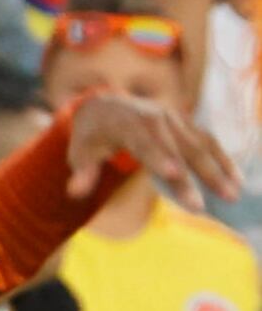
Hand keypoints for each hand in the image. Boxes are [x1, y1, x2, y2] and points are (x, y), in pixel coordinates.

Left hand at [66, 93, 239, 209]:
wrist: (105, 105)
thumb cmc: (91, 134)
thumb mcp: (80, 150)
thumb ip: (82, 170)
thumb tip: (74, 192)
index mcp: (125, 123)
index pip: (143, 141)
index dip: (158, 156)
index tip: (172, 173)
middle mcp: (152, 117)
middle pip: (176, 147)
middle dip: (192, 174)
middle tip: (202, 205)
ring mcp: (172, 118)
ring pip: (198, 143)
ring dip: (216, 167)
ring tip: (231, 193)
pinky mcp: (185, 123)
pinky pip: (207, 140)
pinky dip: (222, 158)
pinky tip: (235, 179)